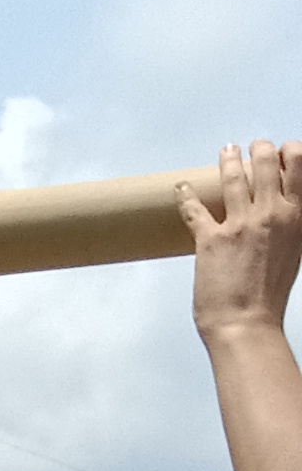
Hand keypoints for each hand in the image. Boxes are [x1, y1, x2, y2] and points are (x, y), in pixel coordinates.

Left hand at [185, 142, 301, 344]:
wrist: (247, 325)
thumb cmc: (270, 296)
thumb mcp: (293, 251)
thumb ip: (288, 226)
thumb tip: (283, 210)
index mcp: (295, 216)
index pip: (298, 164)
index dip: (288, 151)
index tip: (281, 151)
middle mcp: (271, 213)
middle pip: (265, 162)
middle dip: (259, 147)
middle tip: (252, 146)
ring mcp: (240, 224)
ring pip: (233, 176)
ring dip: (228, 159)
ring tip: (226, 151)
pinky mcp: (211, 239)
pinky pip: (195, 208)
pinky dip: (185, 196)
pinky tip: (180, 188)